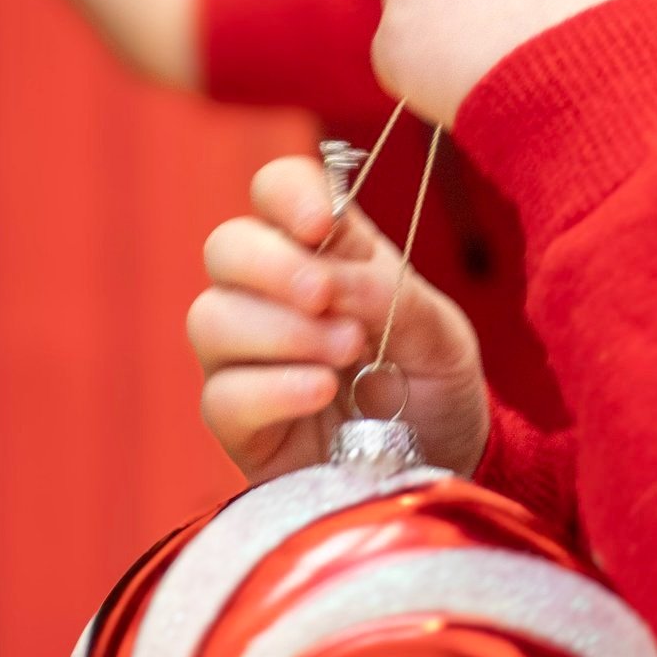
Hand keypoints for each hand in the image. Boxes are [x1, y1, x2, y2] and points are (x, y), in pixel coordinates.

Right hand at [189, 153, 490, 483]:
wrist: (446, 465)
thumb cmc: (437, 388)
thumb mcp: (440, 333)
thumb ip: (387, 293)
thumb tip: (325, 278)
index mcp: (326, 253)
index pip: (276, 191)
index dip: (288, 193)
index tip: (320, 224)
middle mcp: (272, 297)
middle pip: (225, 248)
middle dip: (273, 265)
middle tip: (325, 297)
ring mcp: (248, 360)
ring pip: (210, 318)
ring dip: (281, 330)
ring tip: (346, 354)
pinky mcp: (240, 424)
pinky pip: (222, 395)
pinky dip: (273, 387)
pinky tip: (319, 392)